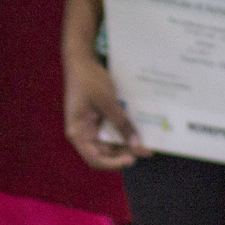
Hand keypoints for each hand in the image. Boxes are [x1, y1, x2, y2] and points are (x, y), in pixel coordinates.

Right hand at [63, 52, 148, 169]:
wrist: (81, 60)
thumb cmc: (89, 80)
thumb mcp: (107, 102)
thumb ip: (121, 123)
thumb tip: (136, 145)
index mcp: (78, 133)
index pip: (95, 159)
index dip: (113, 164)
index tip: (131, 160)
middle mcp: (84, 133)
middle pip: (105, 153)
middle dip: (126, 153)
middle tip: (146, 150)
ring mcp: (91, 126)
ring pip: (111, 142)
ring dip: (127, 143)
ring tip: (146, 143)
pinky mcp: (98, 119)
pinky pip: (112, 130)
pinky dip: (124, 131)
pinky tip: (138, 131)